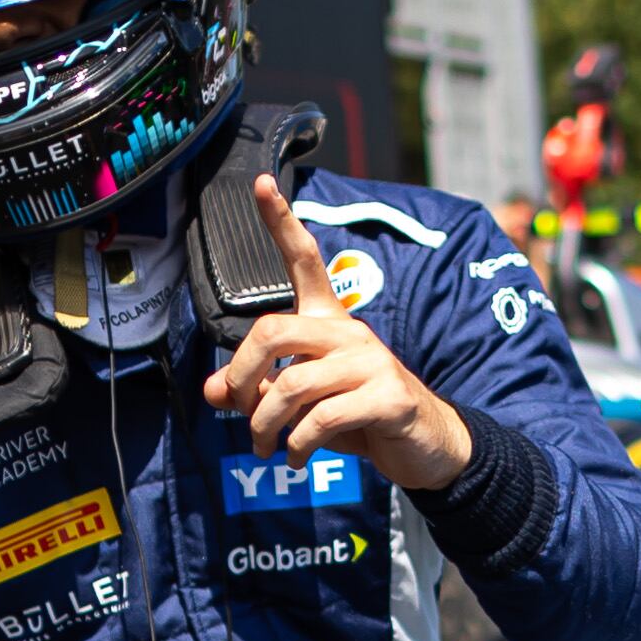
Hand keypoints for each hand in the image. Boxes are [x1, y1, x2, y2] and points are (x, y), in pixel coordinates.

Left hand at [199, 177, 475, 488]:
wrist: (426, 448)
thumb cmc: (359, 418)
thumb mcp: (302, 405)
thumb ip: (256, 392)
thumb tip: (214, 390)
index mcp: (330, 322)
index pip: (305, 260)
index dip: (281, 222)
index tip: (261, 182)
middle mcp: (350, 332)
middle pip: (273, 331)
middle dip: (242, 375)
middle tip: (238, 410)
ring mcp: (372, 363)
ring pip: (292, 385)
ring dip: (265, 424)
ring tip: (266, 449)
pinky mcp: (388, 397)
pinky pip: (323, 418)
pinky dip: (299, 445)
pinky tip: (298, 459)